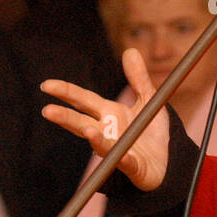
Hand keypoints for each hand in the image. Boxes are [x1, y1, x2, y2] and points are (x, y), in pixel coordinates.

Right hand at [41, 48, 169, 190]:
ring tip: (87, 131)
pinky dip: (123, 158)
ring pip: (101, 144)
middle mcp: (107, 132)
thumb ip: (139, 78)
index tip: (47, 86)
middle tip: (47, 111)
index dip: (66, 92)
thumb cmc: (153, 132)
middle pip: (82, 123)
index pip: (83, 100)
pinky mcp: (133, 165)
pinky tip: (122, 154)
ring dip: (94, 138)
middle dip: (65, 117)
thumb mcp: (149, 100)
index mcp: (109, 114)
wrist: (169, 161)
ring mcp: (117, 150)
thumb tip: (130, 50)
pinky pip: (126, 161)